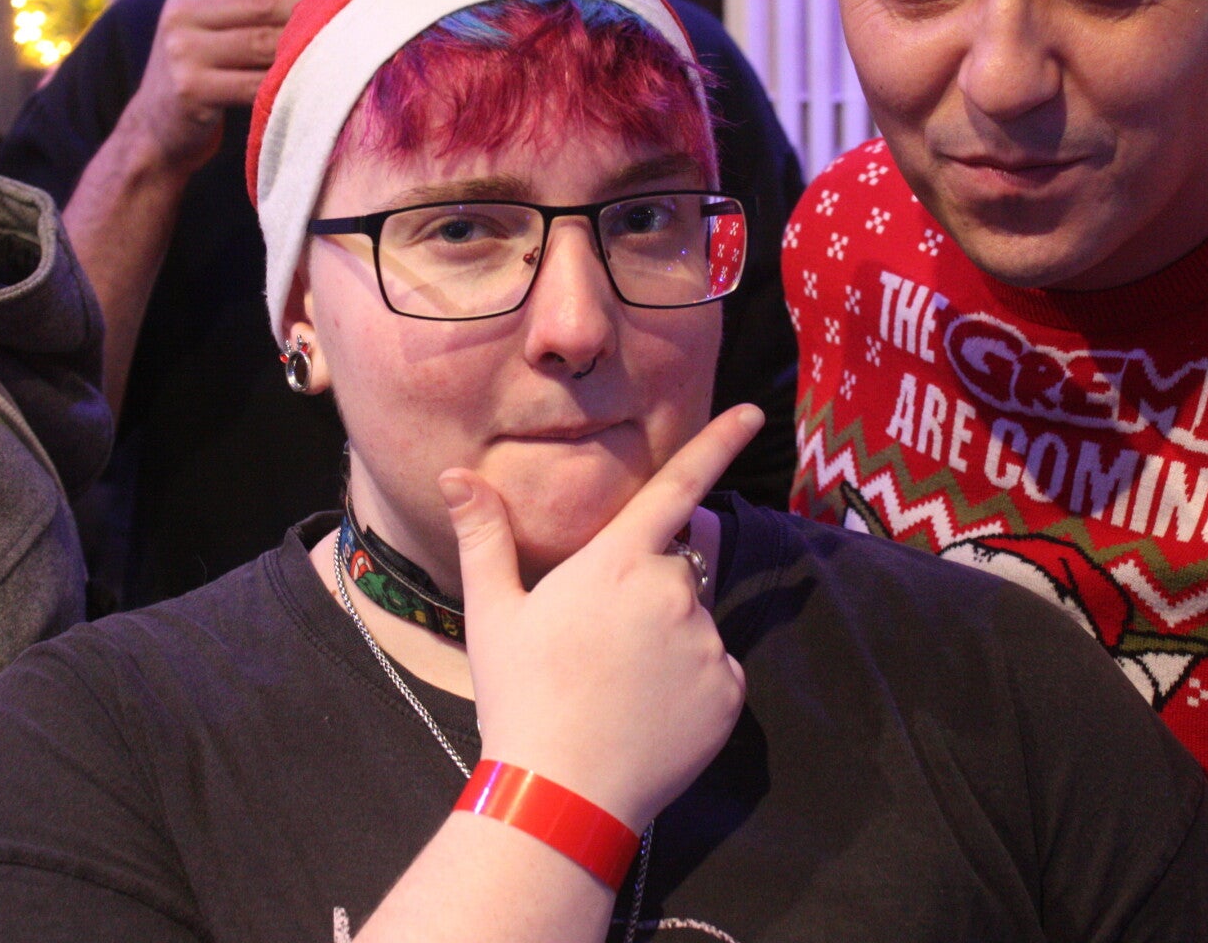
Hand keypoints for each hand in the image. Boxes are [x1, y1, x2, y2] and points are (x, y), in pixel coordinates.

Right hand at [118, 0, 331, 176]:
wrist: (155, 129)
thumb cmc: (202, 70)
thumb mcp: (208, 24)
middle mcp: (182, 14)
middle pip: (265, 1)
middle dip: (316, 3)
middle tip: (359, 9)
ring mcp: (184, 53)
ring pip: (265, 42)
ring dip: (311, 43)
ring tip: (351, 42)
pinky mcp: (192, 91)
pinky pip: (256, 83)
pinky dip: (291, 82)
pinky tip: (321, 81)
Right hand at [442, 405, 764, 832]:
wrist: (561, 792)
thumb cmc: (519, 697)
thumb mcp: (493, 612)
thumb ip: (486, 535)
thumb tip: (456, 475)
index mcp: (618, 562)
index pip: (677, 486)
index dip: (717, 444)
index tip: (752, 415)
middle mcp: (672, 591)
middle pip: (673, 569)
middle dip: (645, 591)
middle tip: (597, 645)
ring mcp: (706, 643)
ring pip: (692, 624)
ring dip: (667, 641)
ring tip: (616, 688)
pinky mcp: (728, 693)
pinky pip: (714, 673)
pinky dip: (689, 688)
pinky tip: (646, 715)